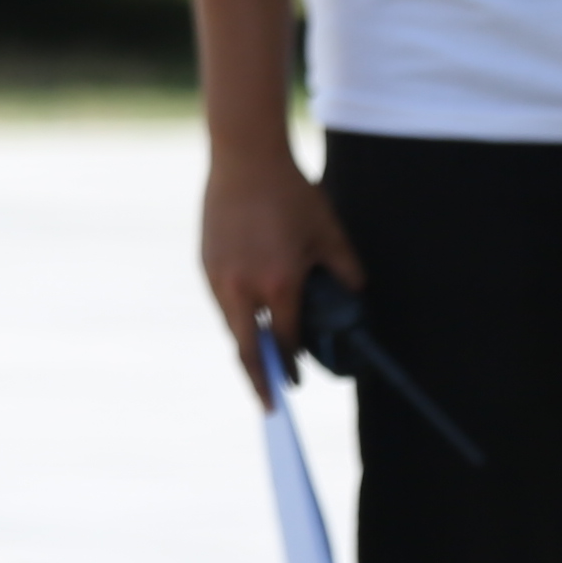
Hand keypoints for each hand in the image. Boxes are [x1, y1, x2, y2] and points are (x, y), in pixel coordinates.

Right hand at [200, 151, 359, 396]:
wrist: (245, 157)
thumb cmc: (291, 193)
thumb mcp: (330, 233)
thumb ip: (347, 271)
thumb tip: (355, 297)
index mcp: (279, 284)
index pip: (288, 339)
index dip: (294, 364)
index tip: (298, 381)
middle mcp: (244, 287)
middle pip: (249, 349)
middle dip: (260, 381)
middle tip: (270, 405)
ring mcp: (219, 276)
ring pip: (232, 326)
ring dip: (246, 346)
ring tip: (258, 363)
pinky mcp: (205, 263)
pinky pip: (221, 302)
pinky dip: (235, 317)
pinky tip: (245, 319)